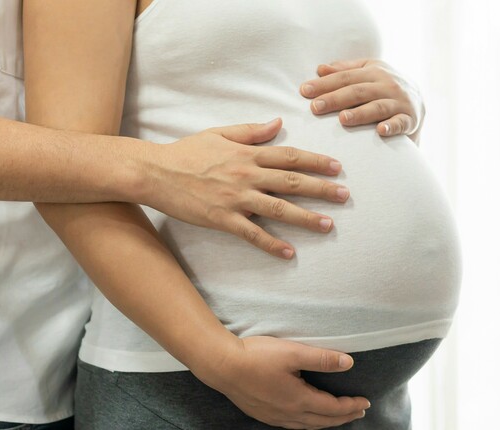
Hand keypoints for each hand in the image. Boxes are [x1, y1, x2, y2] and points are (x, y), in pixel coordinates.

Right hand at [139, 118, 349, 258]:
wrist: (154, 172)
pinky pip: (252, 234)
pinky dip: (271, 244)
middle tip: (345, 196)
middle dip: (321, 189)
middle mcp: (246, 175)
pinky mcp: (222, 219)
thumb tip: (278, 123)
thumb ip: (251, 131)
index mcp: (248, 154)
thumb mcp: (220, 133)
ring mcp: (236, 198)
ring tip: (328, 225)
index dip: (316, 161)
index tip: (337, 167)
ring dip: (305, 218)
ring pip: (278, 209)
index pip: (290, 156)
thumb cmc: (186, 152)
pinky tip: (289, 253)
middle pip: (292, 182)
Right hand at [192, 336, 370, 428]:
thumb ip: (322, 359)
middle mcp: (288, 413)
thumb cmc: (256, 356)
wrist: (221, 365)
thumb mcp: (293, 352)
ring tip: (338, 418)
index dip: (351, 406)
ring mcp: (273, 416)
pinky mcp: (262, 414)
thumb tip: (348, 363)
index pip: (332, 408)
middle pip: (323, 421)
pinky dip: (308, 424)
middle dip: (343, 417)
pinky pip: (292, 426)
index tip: (365, 402)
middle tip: (359, 412)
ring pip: (307, 426)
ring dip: (326, 422)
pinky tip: (306, 419)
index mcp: (298, 399)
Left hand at [300, 59, 424, 137]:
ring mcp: (399, 102)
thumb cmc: (385, 88)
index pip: (345, 77)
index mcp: (374, 71)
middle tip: (316, 107)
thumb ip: (345, 71)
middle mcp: (387, 84)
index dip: (325, 84)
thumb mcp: (368, 73)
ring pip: (378, 107)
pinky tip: (380, 131)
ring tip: (343, 119)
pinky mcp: (410, 119)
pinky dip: (391, 126)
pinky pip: (400, 123)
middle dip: (336, 99)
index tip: (304, 91)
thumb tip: (320, 69)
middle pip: (358, 91)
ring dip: (361, 113)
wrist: (419, 102)